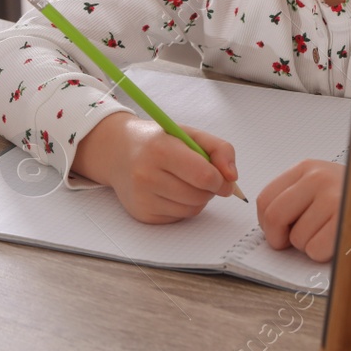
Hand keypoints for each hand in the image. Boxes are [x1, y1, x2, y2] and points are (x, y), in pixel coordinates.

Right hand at [74, 112, 238, 223]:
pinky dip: (184, 207)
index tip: (221, 176)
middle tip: (202, 176)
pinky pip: (179, 217)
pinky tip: (172, 191)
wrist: (119, 153)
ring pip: (192, 209)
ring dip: (199, 198)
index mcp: (160, 149)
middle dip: (210, 188)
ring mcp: (142, 198)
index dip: (220, 179)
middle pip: (200, 195)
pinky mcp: (142, 214)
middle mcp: (147, 175)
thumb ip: (220, 149)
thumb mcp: (189, 133)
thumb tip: (232, 178)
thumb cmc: (158, 141)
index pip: (204, 175)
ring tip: (186, 181)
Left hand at [256, 159, 343, 261]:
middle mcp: (319, 178)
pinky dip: (322, 253)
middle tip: (293, 242)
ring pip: (297, 238)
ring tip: (327, 233)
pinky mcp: (346, 220)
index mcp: (307, 168)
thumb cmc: (350, 198)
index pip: (266, 199)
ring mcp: (334, 198)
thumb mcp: (319, 186)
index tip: (278, 232)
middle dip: (280, 239)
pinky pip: (315, 249)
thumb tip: (266, 225)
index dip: (267, 224)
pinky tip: (336, 240)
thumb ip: (293, 198)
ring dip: (308, 246)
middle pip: (275, 217)